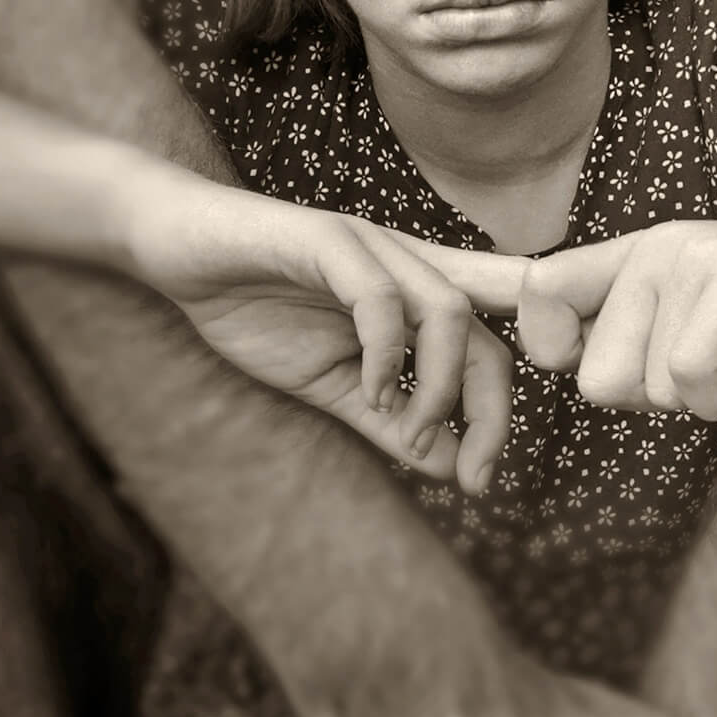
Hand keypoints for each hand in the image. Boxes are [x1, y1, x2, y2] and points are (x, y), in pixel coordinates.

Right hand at [122, 164, 525, 491]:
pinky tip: (368, 391)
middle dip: (493, 412)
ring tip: (413, 435)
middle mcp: (409, 266)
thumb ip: (392, 420)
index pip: (500, 333)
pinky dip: (384, 353)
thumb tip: (452, 468)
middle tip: (474, 478)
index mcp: (416, 297)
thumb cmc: (259, 309)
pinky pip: (376, 295)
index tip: (498, 463)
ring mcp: (372, 247)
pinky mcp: (328, 238)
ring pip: (448, 309)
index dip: (532, 382)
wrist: (183, 252)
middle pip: (486, 334)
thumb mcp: (335, 383)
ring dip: (440, 386)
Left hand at [515, 215, 716, 419]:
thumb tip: (565, 363)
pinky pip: (691, 373)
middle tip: (709, 367)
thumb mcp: (694, 330)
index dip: (552, 347)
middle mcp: (652, 249)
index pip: (538, 290)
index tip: (608, 364)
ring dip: (702, 396)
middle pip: (594, 376)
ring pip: (647, 385)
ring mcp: (693, 257)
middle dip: (654, 398)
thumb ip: (632, 342)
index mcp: (634, 258)